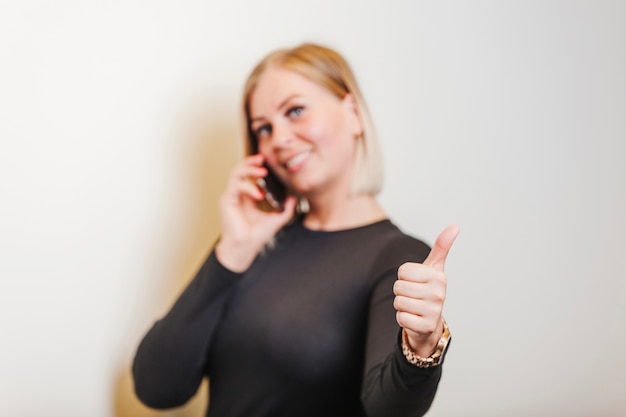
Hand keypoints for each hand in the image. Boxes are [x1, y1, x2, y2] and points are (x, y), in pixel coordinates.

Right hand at [215, 154, 296, 271]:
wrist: (245, 248)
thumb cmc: (256, 236)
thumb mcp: (276, 219)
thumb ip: (286, 208)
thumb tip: (294, 197)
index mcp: (247, 198)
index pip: (250, 176)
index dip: (257, 167)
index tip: (268, 163)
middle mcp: (238, 195)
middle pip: (241, 170)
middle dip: (251, 162)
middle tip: (263, 158)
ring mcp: (231, 196)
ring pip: (236, 173)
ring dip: (249, 169)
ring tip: (262, 171)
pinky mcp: (226, 200)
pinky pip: (236, 186)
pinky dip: (248, 187)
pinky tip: (258, 195)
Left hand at [394, 225, 459, 356]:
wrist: (430, 322)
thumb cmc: (428, 289)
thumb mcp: (434, 267)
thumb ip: (441, 247)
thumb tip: (455, 226)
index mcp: (439, 277)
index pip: (403, 271)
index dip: (404, 277)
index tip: (415, 281)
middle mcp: (439, 294)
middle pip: (398, 287)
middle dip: (401, 291)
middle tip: (414, 296)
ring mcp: (434, 311)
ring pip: (398, 302)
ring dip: (401, 305)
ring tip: (414, 306)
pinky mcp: (426, 326)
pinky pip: (400, 318)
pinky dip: (403, 318)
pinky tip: (414, 318)